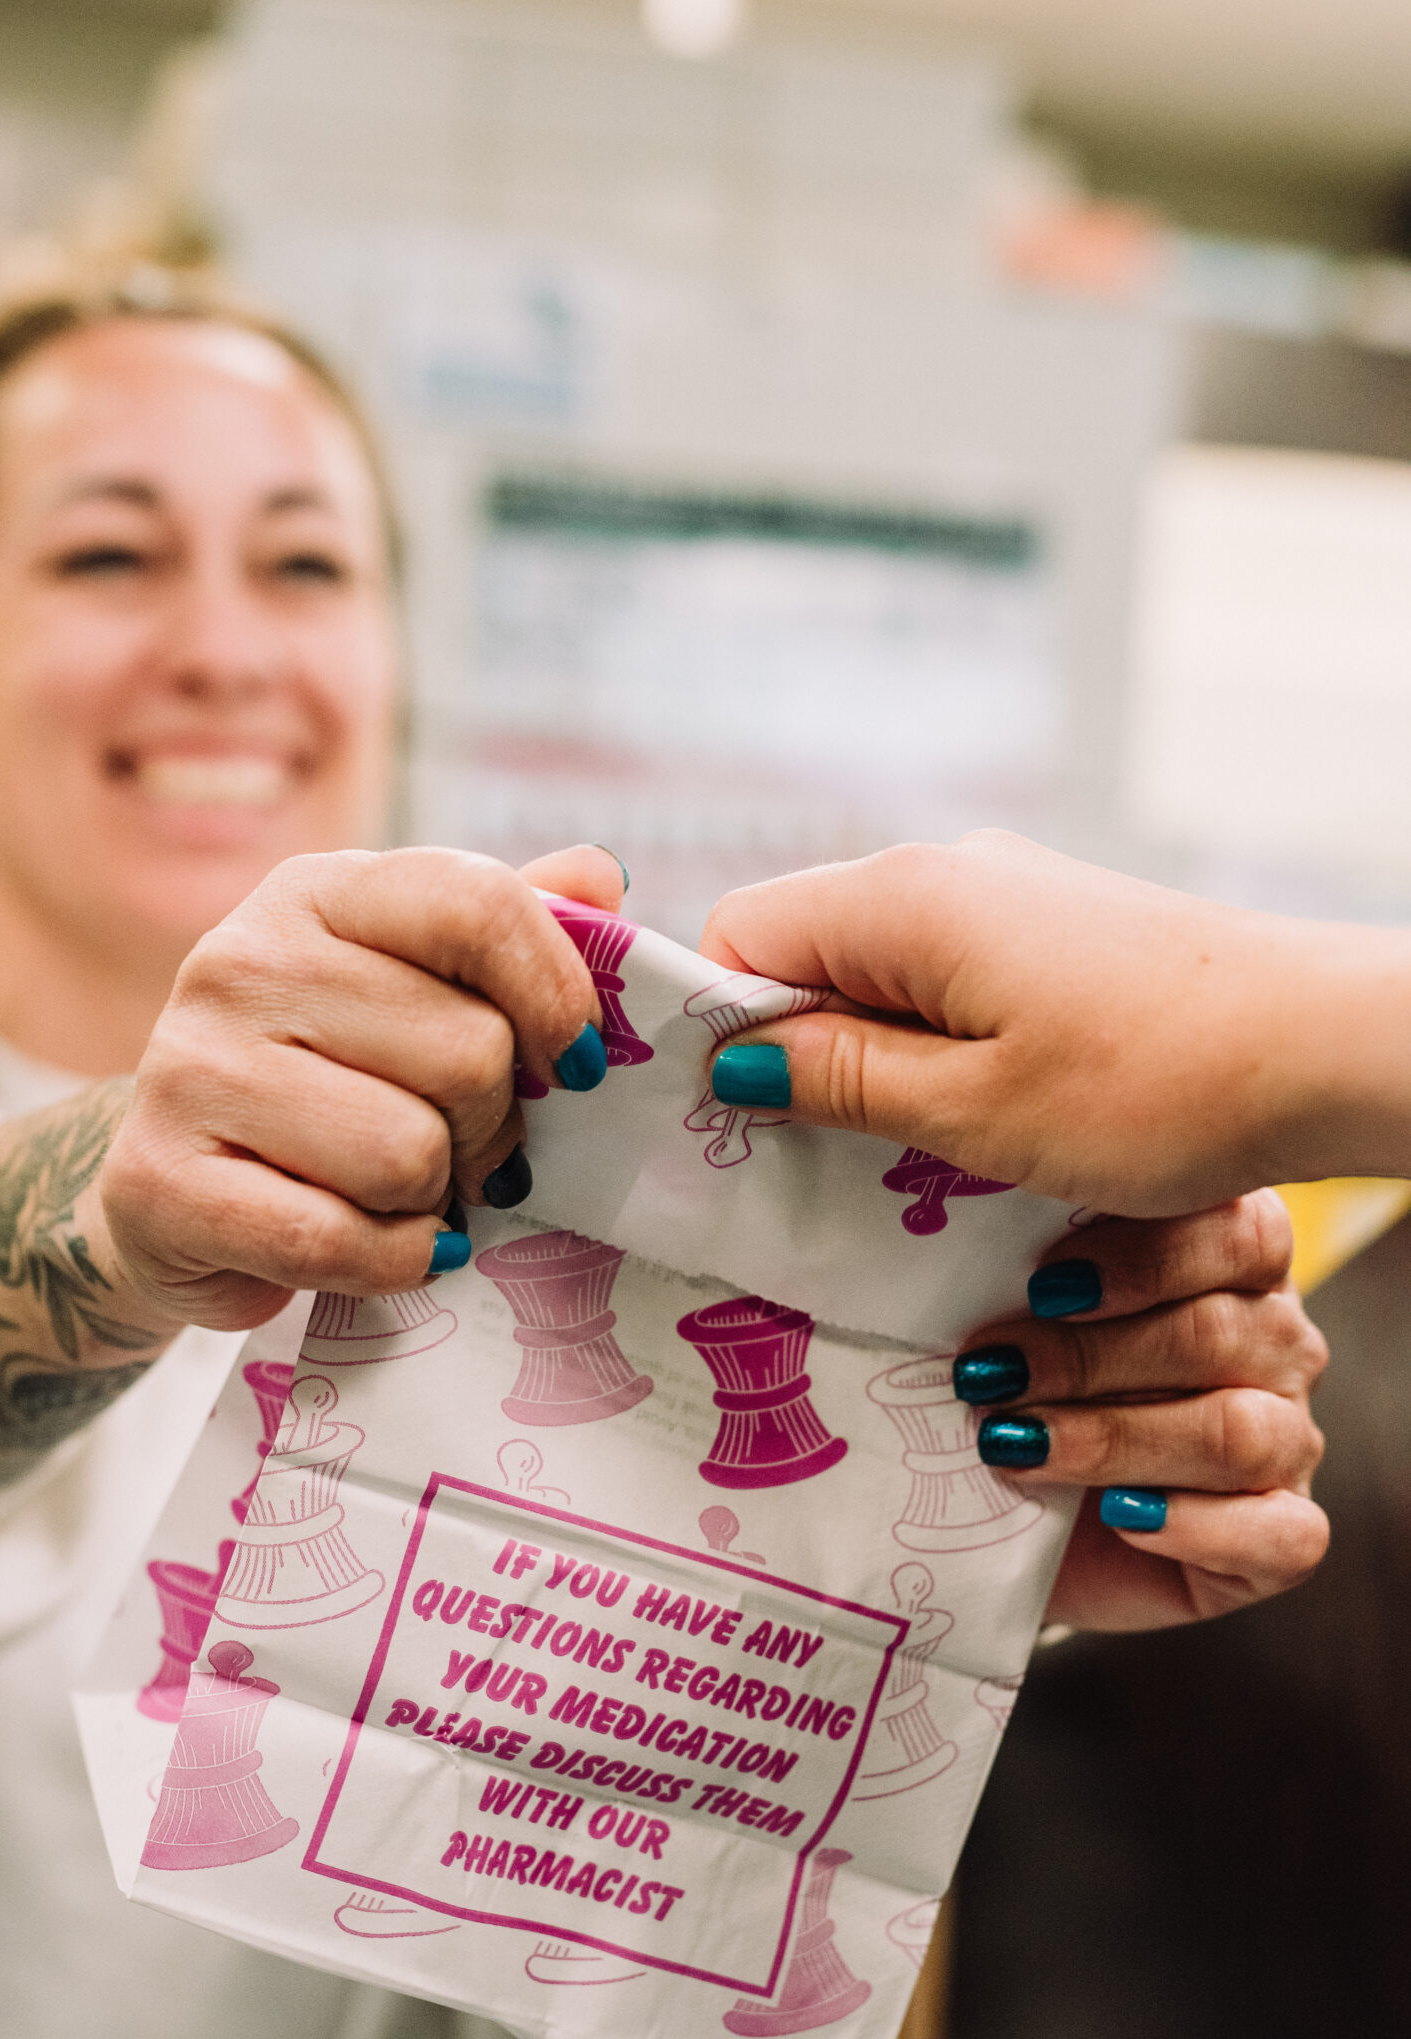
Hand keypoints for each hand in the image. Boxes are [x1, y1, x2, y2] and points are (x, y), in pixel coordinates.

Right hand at [98, 844, 620, 1333]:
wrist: (176, 1195)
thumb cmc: (328, 1085)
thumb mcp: (411, 990)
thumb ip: (505, 934)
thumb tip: (599, 881)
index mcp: (315, 893)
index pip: (476, 906)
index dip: (556, 996)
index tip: (575, 1066)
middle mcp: (240, 961)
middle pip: (464, 1051)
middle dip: (492, 1127)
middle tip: (464, 1150)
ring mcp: (188, 1069)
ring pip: (406, 1153)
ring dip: (436, 1199)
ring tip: (406, 1195)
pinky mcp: (158, 1182)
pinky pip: (335, 1240)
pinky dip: (391, 1260)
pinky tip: (385, 1247)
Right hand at [701, 832, 1410, 1213]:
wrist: (1324, 1045)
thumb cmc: (1154, 1086)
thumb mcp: (971, 1113)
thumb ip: (840, 1079)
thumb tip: (731, 1064)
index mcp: (902, 899)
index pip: (740, 935)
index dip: (714, 1029)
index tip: (733, 1126)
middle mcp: (946, 872)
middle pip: (804, 952)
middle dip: (792, 1055)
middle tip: (813, 1167)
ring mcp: (1005, 895)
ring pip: (876, 976)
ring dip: (870, 1065)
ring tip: (904, 1161)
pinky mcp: (1053, 931)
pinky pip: (945, 982)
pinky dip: (934, 1050)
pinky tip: (973, 1126)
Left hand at [948, 1192, 1328, 1631]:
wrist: (1017, 1529)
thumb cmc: (1022, 1394)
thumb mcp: (1018, 1321)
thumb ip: (1027, 1276)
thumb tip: (970, 1242)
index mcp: (1232, 1262)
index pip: (1239, 1231)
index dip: (1147, 1257)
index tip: (1043, 1286)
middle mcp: (1277, 1344)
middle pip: (1218, 1334)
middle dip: (1088, 1357)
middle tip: (993, 1374)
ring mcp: (1292, 1441)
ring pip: (1240, 1434)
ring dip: (1115, 1438)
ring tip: (1015, 1444)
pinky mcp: (1285, 1538)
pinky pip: (1282, 1535)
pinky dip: (1194, 1526)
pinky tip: (1119, 1517)